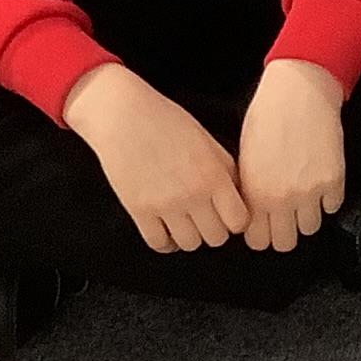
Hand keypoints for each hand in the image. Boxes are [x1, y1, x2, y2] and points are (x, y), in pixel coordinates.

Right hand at [61, 65, 248, 252]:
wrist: (122, 115)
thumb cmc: (165, 121)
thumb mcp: (207, 141)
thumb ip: (226, 171)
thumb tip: (238, 198)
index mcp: (213, 175)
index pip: (239, 221)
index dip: (235, 220)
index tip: (228, 215)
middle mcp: (192, 194)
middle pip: (216, 237)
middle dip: (214, 229)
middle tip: (206, 218)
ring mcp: (165, 204)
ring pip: (190, 244)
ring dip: (190, 236)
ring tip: (185, 222)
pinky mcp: (139, 210)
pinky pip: (159, 243)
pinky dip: (166, 242)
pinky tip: (166, 229)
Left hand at [235, 60, 347, 252]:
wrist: (300, 90)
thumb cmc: (268, 115)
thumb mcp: (245, 157)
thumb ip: (250, 191)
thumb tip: (254, 213)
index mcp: (255, 193)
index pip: (257, 241)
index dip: (260, 233)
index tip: (263, 224)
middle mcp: (282, 198)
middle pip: (285, 243)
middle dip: (283, 231)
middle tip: (283, 216)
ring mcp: (311, 192)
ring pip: (311, 228)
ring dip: (306, 216)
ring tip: (302, 196)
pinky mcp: (334, 181)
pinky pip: (332, 207)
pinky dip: (327, 199)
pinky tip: (317, 180)